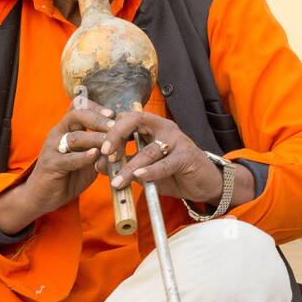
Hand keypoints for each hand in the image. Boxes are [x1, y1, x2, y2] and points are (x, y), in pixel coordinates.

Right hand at [0, 96, 113, 233]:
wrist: (42, 196)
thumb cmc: (67, 175)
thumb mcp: (87, 159)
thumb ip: (100, 148)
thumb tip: (123, 141)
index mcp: (66, 128)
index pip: (79, 106)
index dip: (96, 107)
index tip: (113, 114)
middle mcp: (57, 133)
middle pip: (76, 115)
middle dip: (98, 119)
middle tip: (115, 125)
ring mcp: (52, 148)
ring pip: (75, 137)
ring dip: (95, 139)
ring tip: (110, 142)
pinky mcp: (51, 165)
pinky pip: (68, 159)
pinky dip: (83, 157)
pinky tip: (95, 155)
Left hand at [95, 110, 248, 205]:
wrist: (203, 183)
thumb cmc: (172, 174)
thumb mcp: (143, 169)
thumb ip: (124, 164)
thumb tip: (98, 165)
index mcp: (150, 126)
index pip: (125, 119)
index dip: (109, 131)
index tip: (97, 148)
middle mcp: (163, 127)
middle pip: (135, 121)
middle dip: (116, 135)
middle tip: (104, 151)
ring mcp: (177, 140)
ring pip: (148, 150)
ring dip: (130, 166)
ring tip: (117, 181)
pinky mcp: (186, 156)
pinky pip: (165, 163)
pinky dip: (151, 171)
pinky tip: (139, 177)